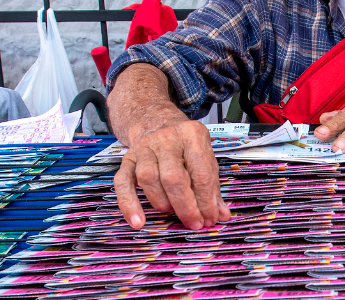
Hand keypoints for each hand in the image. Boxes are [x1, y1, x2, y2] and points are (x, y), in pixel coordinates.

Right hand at [107, 63, 228, 230]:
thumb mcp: (204, 157)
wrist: (155, 120)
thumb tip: (222, 215)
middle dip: (186, 206)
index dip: (206, 201)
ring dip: (162, 203)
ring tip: (172, 214)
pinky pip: (123, 183)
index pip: (201, 173)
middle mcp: (167, 139)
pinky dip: (129, 204)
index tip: (209, 219)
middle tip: (194, 224)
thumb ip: (212, 187)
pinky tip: (138, 222)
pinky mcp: (127, 159)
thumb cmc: (185, 145)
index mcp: (192, 135)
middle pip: (174, 177)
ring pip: (148, 179)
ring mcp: (144, 148)